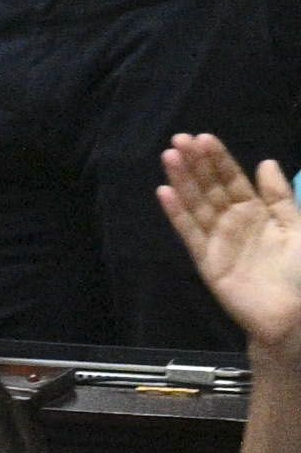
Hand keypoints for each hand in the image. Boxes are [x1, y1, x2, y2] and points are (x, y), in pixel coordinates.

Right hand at [164, 135, 300, 357]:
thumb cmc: (300, 271)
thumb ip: (280, 197)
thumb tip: (266, 162)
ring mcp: (218, 240)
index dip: (220, 160)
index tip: (204, 138)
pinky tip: (165, 192)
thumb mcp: (298, 227)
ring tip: (169, 157)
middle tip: (179, 139)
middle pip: (211, 188)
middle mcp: (234, 222)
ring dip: (182, 180)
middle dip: (196, 163)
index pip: (234, 180)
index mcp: (259, 212)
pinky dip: (176, 213)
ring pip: (197, 204)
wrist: (293, 314)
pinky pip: (189, 232)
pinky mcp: (206, 260)